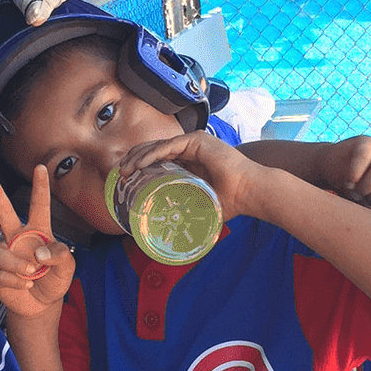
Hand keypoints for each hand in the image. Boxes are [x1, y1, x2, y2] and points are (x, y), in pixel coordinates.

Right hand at [0, 165, 75, 319]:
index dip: (40, 187)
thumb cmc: (53, 280)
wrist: (40, 305)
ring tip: (30, 272)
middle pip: (6, 216)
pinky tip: (25, 285)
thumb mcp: (67, 267)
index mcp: (38, 232)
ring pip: (1, 251)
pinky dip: (15, 281)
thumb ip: (60, 255)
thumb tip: (37, 252)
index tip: (40, 167)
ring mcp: (3, 253)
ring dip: (17, 264)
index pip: (39, 206)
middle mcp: (17, 238)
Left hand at [117, 131, 272, 222]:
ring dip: (138, 158)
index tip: (127, 177)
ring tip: (125, 171)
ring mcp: (193, 142)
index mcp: (191, 160)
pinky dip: (152, 155)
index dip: (141, 165)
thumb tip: (172, 229)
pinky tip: (139, 165)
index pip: (159, 157)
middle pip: (154, 149)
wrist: (249, 193)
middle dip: (134, 159)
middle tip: (120, 173)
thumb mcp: (201, 204)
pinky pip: (168, 146)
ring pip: (157, 146)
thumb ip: (188, 208)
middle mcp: (190, 148)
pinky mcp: (196, 140)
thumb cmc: (231, 201)